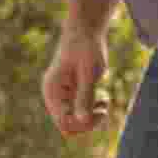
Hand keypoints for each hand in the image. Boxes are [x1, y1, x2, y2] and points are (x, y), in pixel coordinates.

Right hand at [42, 24, 112, 138]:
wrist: (85, 31)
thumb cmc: (86, 48)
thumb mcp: (89, 73)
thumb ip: (85, 97)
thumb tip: (83, 121)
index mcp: (53, 90)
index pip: (64, 122)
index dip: (83, 124)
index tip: (99, 111)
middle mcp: (53, 96)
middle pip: (67, 126)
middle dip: (88, 123)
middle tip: (104, 109)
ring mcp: (61, 96)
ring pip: (74, 122)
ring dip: (91, 117)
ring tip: (104, 102)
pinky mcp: (70, 94)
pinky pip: (79, 113)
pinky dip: (92, 111)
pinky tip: (102, 99)